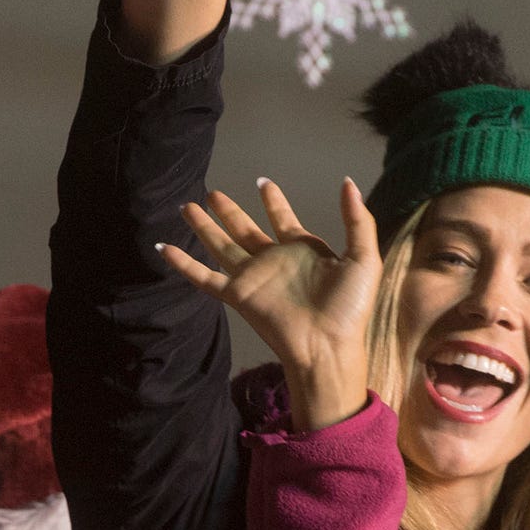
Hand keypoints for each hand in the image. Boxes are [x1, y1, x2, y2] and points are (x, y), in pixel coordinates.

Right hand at [161, 177, 379, 430]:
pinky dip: (184, 264)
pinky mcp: (238, 296)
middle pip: (244, 229)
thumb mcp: (363, 258)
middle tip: (212, 192)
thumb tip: (348, 183)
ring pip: (221, 245)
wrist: (328, 345)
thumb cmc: (349, 309)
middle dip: (229, 211)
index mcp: (303, 251)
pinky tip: (166, 248)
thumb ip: (357, 220)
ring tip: (188, 206)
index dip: (273, 201)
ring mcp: (253, 278)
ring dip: (204, 226)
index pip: (282, 219)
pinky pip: (204, 277)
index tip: (262, 183)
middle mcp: (274, 261)